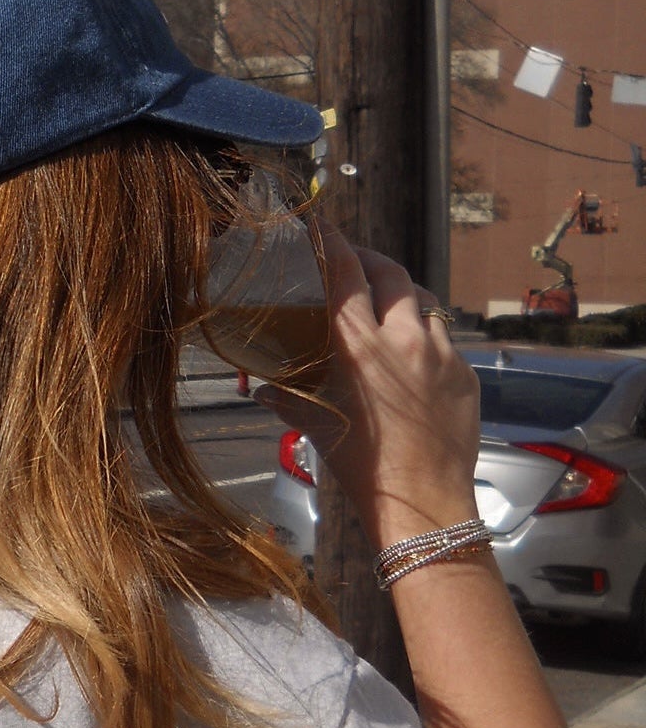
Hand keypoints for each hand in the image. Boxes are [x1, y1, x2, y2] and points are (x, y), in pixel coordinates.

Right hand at [254, 224, 480, 550]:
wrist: (423, 501)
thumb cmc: (361, 467)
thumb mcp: (315, 425)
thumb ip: (288, 397)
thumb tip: (263, 388)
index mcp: (358, 346)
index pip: (346, 273)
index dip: (333, 242)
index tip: (322, 226)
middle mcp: (403, 338)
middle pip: (389, 273)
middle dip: (369, 259)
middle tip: (354, 260)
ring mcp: (440, 353)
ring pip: (422, 301)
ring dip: (401, 294)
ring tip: (387, 303)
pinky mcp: (464, 373)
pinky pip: (443, 340)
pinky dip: (424, 337)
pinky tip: (412, 356)